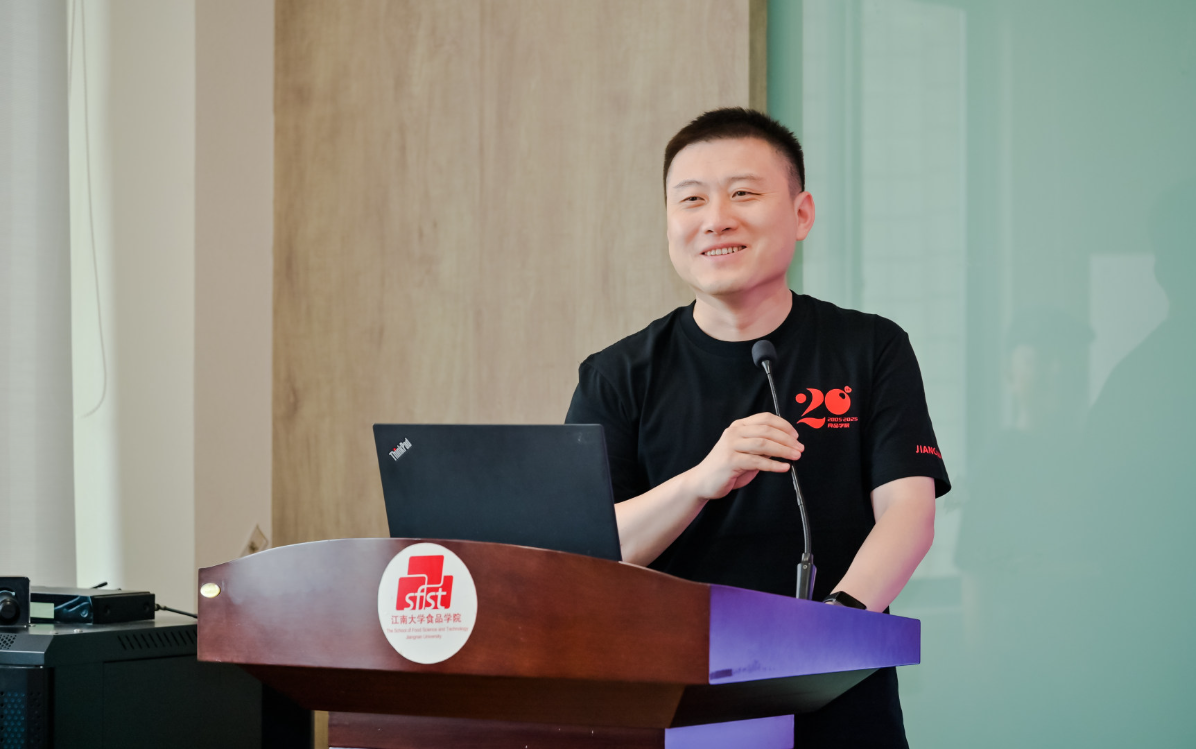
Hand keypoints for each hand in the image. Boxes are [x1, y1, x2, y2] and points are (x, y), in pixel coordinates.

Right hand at [683, 413, 802, 500]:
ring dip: (783, 450)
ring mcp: (731, 446)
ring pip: (763, 444)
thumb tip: (786, 445)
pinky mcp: (730, 461)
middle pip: (767, 430)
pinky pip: (757, 461)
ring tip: (795, 456)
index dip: (784, 425)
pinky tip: (784, 467)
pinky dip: (773, 464)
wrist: (702, 481)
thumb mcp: (746, 452)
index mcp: (739, 426)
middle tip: (800, 448)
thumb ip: (761, 446)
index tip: (796, 436)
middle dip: (787, 439)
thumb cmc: (727, 467)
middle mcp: (734, 433)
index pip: (765, 418)